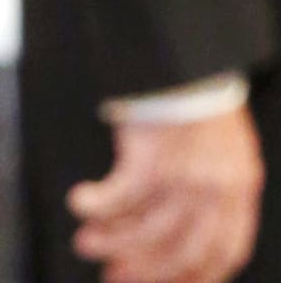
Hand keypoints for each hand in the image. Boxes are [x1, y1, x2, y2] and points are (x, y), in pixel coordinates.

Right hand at [69, 105, 262, 282]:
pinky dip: (96, 206)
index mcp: (240, 187)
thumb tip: (177, 222)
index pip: (225, 250)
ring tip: (86, 241)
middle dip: (144, 269)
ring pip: (147, 230)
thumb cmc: (193, 96)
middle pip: (182, 250)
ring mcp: (185, 176)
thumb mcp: (223, 145)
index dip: (194, 275)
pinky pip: (118, 198)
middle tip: (112, 276)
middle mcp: (217, 189)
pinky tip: (80, 202)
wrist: (182, 58)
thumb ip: (213, 185)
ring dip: (112, 241)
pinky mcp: (151, 159)